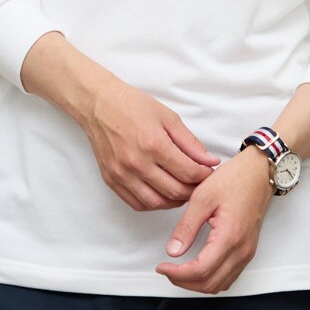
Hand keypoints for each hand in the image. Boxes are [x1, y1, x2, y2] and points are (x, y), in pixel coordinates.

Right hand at [80, 76, 220, 212]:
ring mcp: (122, 174)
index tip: (209, 173)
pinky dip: (154, 204)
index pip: (188, 172)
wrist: (98, 105)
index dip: (204, 176)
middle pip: (174, 191)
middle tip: (199, 184)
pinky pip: (137, 204)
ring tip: (183, 190)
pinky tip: (162, 194)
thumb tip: (210, 161)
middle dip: (193, 190)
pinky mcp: (111, 180)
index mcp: (153, 144)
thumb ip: (190, 142)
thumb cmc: (132, 105)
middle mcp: (136, 163)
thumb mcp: (168, 117)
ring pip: (156, 203)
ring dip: (175, 201)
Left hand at [155, 148, 273, 293]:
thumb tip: (173, 251)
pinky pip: (228, 277)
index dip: (178, 274)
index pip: (201, 270)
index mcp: (229, 236)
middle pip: (210, 284)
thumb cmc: (234, 179)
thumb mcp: (202, 197)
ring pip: (220, 285)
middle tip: (167, 269)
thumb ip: (187, 226)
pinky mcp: (247, 251)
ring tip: (178, 270)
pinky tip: (197, 267)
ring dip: (197, 283)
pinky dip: (210, 278)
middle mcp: (241, 250)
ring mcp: (247, 252)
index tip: (162, 266)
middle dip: (184, 282)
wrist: (258, 173)